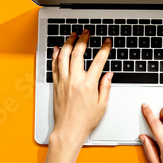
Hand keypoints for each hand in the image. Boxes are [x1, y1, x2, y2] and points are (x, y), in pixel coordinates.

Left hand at [42, 30, 112, 162]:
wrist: (68, 130)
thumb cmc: (84, 121)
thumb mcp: (102, 105)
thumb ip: (105, 87)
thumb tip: (108, 74)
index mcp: (88, 85)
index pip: (98, 61)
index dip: (104, 49)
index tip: (107, 42)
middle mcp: (74, 80)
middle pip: (78, 53)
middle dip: (83, 39)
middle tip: (87, 32)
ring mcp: (63, 81)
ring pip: (64, 56)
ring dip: (68, 43)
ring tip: (73, 35)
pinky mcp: (56, 85)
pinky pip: (54, 66)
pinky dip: (56, 55)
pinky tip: (58, 48)